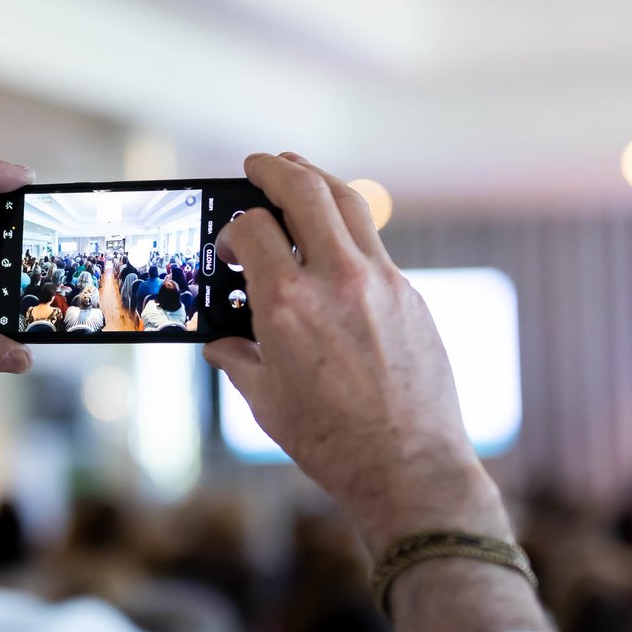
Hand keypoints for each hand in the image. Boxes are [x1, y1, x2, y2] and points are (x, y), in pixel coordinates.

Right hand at [204, 153, 505, 556]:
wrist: (406, 467)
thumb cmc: (330, 441)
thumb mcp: (265, 399)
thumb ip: (238, 359)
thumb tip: (221, 344)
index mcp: (287, 304)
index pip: (252, 228)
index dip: (232, 230)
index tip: (229, 247)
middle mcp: (335, 280)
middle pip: (305, 189)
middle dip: (274, 168)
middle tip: (258, 164)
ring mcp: (380, 282)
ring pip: (348, 202)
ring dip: (318, 178)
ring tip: (298, 171)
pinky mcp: (409, 295)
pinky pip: (374, 243)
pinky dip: (348, 228)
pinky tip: (335, 238)